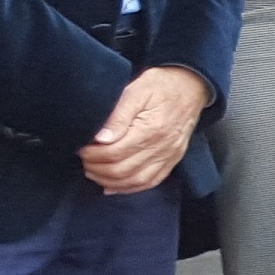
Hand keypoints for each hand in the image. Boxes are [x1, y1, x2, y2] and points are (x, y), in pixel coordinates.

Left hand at [77, 66, 210, 193]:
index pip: (114, 153)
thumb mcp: (136, 91)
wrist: (192, 86)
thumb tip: (101, 138)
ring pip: (135, 181)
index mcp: (151, 129)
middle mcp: (162, 146)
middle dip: (97, 169)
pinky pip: (151, 181)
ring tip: (94, 172)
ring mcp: (169, 155)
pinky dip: (130, 188)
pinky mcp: (173, 159)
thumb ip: (118, 115)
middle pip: (122, 170)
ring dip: (110, 181)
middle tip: (84, 160)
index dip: (93, 155)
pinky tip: (114, 185)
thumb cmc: (161, 86)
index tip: (81, 148)